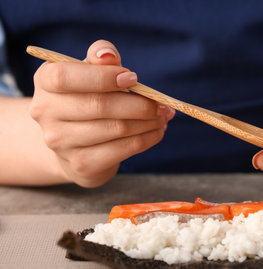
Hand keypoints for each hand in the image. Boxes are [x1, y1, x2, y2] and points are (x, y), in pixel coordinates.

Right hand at [30, 40, 174, 186]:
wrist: (75, 144)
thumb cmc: (88, 98)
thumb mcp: (90, 72)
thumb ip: (100, 57)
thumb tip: (108, 55)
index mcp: (45, 82)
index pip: (65, 77)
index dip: (102, 77)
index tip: (133, 78)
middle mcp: (46, 113)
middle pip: (100, 106)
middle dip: (139, 104)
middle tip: (162, 104)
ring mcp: (61, 143)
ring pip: (116, 129)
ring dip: (148, 122)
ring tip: (163, 116)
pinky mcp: (81, 164)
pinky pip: (123, 150)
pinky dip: (147, 139)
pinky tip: (156, 132)